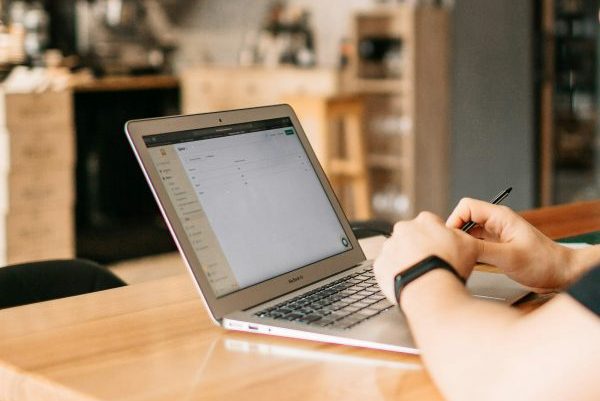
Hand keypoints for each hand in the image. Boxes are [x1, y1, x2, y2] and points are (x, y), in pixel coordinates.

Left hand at [373, 212, 479, 303]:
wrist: (430, 292)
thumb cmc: (449, 268)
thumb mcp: (471, 246)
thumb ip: (464, 236)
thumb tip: (462, 236)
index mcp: (424, 220)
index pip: (430, 223)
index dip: (437, 238)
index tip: (441, 249)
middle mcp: (403, 229)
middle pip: (412, 237)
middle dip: (419, 248)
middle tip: (430, 263)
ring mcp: (389, 247)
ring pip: (397, 252)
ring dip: (406, 260)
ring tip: (419, 275)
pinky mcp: (380, 265)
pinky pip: (387, 268)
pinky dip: (395, 274)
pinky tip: (408, 281)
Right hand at [446, 198, 572, 291]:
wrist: (562, 274)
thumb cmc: (543, 263)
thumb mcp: (509, 257)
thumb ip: (480, 250)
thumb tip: (458, 246)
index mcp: (500, 217)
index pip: (466, 207)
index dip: (454, 220)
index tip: (451, 239)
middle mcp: (496, 223)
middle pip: (464, 219)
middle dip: (456, 234)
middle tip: (453, 251)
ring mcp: (496, 235)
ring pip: (469, 233)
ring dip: (463, 244)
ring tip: (459, 259)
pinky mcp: (497, 247)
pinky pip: (476, 244)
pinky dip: (469, 252)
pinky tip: (468, 264)